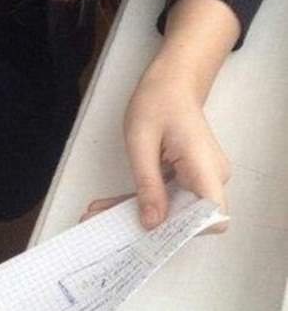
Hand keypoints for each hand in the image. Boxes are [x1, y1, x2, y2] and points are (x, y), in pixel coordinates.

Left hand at [79, 60, 230, 234]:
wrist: (172, 80)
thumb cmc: (157, 101)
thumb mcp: (141, 141)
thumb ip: (148, 183)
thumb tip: (151, 224)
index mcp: (206, 168)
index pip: (213, 216)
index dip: (186, 230)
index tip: (150, 229)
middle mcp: (211, 178)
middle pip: (187, 217)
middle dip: (147, 226)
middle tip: (103, 224)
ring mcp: (200, 177)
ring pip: (173, 208)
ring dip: (138, 213)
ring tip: (98, 215)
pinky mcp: (188, 175)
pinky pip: (167, 195)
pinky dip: (142, 200)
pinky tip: (111, 204)